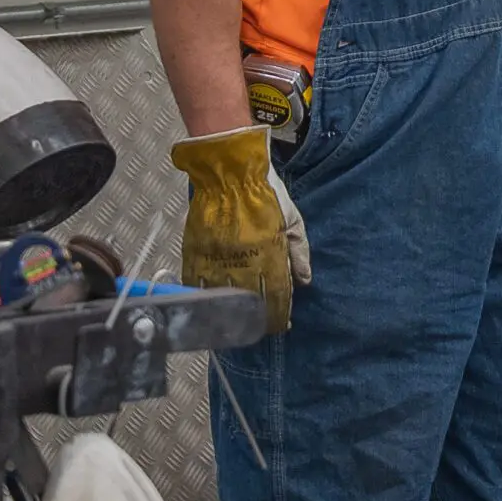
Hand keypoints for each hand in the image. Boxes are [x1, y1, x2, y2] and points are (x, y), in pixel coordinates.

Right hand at [168, 125, 311, 332]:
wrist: (230, 171)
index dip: (280, 311)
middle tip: (264, 329)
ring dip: (232, 311)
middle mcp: (243, 257)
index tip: (283, 325)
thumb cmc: (267, 193)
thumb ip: (299, 251)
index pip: (276, 291)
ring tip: (238, 324)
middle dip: (259, 315)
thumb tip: (304, 282)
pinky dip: (204, 294)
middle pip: (251, 297)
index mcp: (269, 251)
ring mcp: (218, 254)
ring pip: (225, 293)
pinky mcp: (196, 248)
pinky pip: (197, 279)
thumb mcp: (292, 219)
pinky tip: (210, 306)